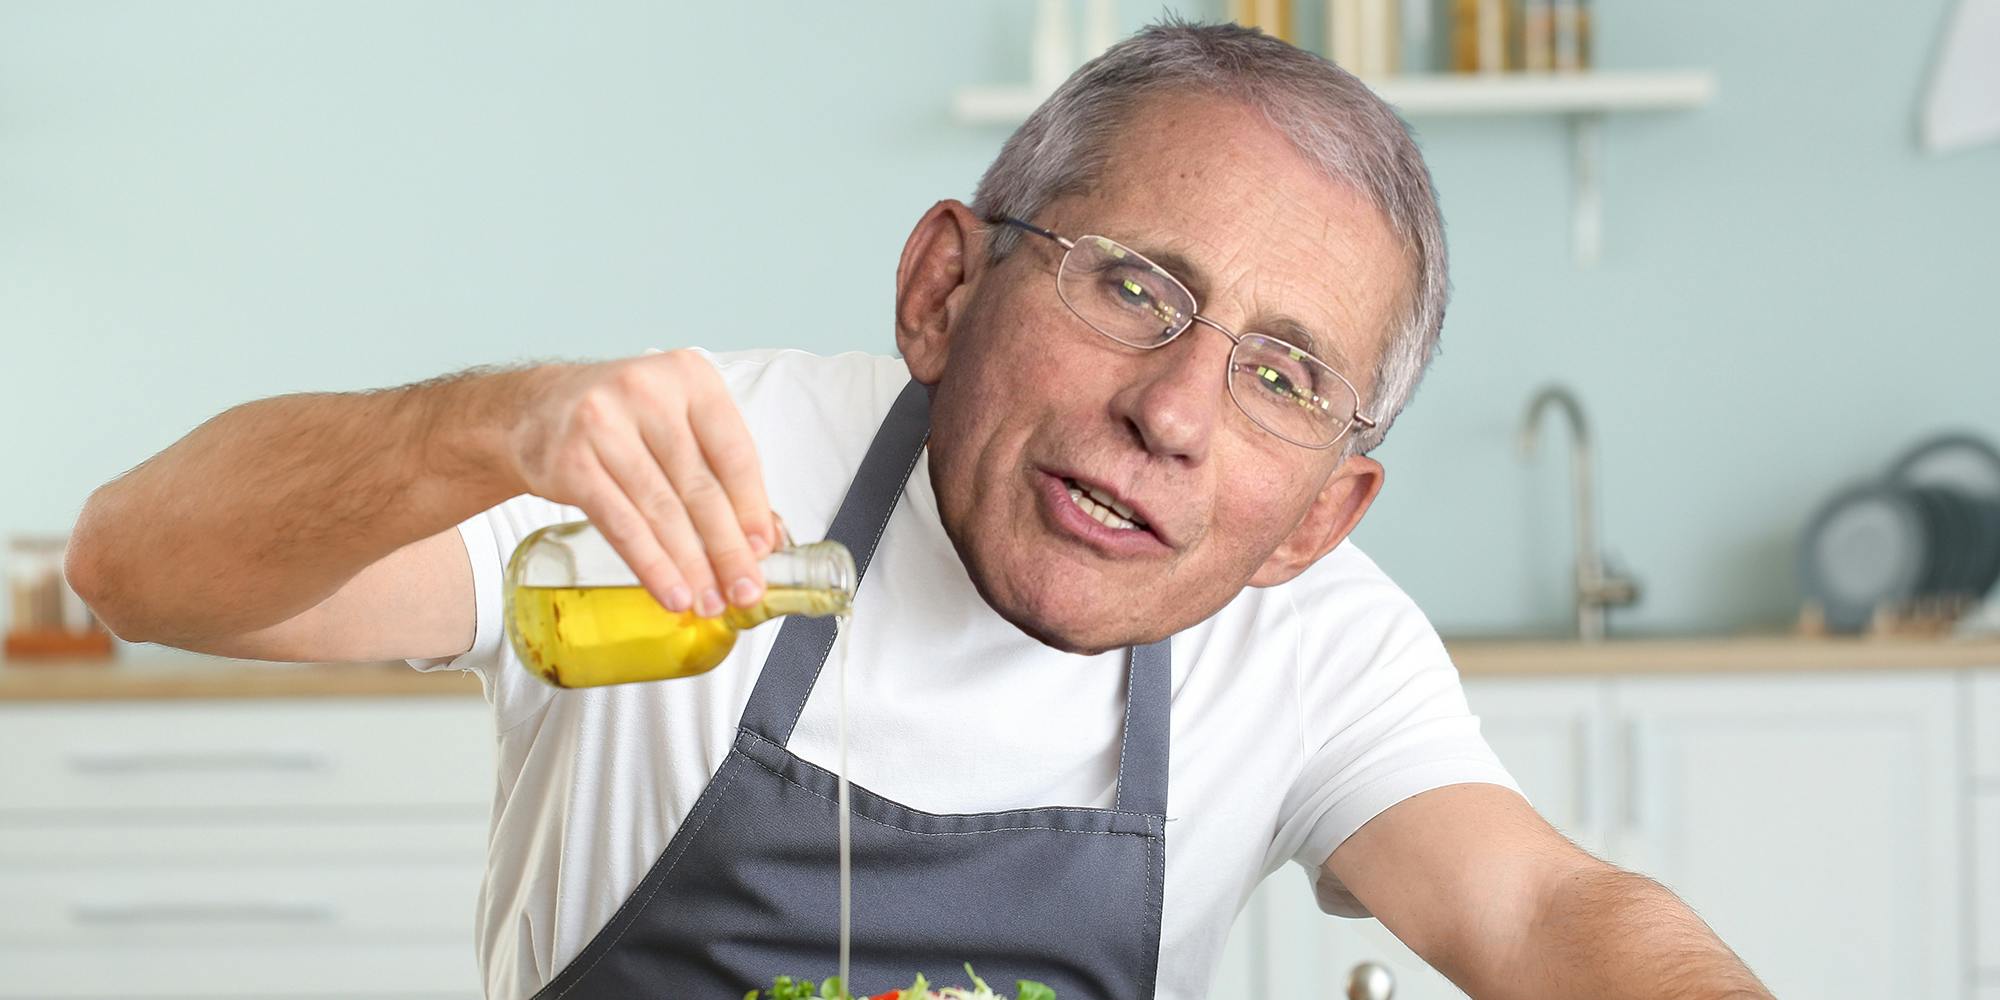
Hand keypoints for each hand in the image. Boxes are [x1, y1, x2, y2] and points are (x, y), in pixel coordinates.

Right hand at [509, 351, 777, 616]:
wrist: (532, 409)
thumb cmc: (621, 419)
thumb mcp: (675, 420)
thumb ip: (718, 468)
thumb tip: (763, 537)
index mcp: (690, 377)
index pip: (734, 452)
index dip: (752, 508)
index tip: (763, 550)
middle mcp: (648, 392)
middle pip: (699, 486)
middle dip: (727, 548)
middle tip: (745, 590)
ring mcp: (604, 425)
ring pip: (661, 510)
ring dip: (690, 564)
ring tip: (708, 601)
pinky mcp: (571, 462)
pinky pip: (622, 524)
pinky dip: (651, 564)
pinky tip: (671, 591)